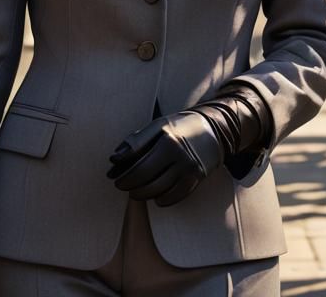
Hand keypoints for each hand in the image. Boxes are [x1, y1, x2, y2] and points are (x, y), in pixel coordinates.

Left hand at [107, 111, 223, 206]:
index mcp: (167, 138)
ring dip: (141, 194)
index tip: (112, 175)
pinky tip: (154, 195)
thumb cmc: (179, 126)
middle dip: (129, 185)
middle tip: (121, 185)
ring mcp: (189, 168)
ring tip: (134, 190)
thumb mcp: (158, 125)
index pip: (138, 164)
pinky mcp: (196, 179)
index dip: (122, 173)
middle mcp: (179, 154)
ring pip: (158, 191)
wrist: (213, 129)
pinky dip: (161, 199)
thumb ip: (136, 140)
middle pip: (146, 180)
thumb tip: (114, 158)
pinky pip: (173, 197)